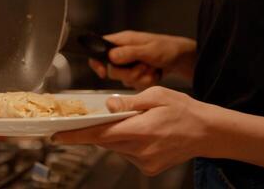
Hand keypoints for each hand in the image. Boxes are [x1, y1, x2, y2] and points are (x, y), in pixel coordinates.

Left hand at [53, 86, 208, 175]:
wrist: (207, 132)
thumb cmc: (184, 110)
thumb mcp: (157, 95)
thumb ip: (129, 102)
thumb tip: (108, 106)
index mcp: (140, 130)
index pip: (99, 135)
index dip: (76, 136)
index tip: (57, 136)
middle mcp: (140, 150)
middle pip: (106, 141)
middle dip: (101, 129)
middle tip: (105, 117)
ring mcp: (144, 162)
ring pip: (116, 147)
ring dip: (116, 135)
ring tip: (135, 123)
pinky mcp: (148, 168)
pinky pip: (127, 154)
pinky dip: (127, 143)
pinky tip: (143, 134)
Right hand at [89, 31, 196, 89]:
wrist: (181, 59)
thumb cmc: (166, 48)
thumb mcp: (149, 49)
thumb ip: (129, 52)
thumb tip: (110, 56)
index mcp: (122, 41)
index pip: (99, 49)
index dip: (97, 62)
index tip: (103, 73)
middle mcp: (122, 53)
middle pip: (112, 71)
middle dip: (129, 73)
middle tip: (143, 66)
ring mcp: (128, 65)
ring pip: (124, 80)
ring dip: (140, 77)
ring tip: (152, 68)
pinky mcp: (135, 75)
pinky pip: (134, 85)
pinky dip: (146, 82)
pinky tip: (154, 73)